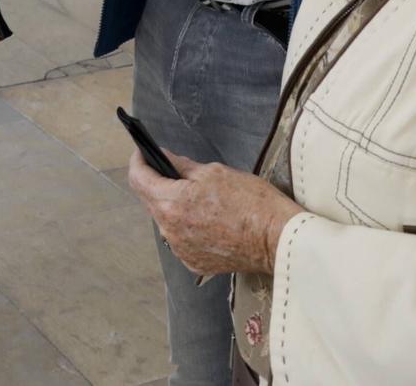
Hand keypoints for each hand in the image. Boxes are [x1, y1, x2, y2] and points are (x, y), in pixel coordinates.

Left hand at [127, 146, 303, 278]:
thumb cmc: (250, 202)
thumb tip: (165, 159)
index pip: (138, 179)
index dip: (139, 161)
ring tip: (197, 197)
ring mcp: (181, 250)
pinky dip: (188, 227)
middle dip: (158, 183)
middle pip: (151, 201)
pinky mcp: (195, 263)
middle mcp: (170, 231)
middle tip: (175, 170)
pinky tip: (208, 220)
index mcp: (171, 204)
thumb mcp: (214, 172)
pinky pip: (182, 239)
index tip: (143, 152)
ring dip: (174, 206)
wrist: (277, 239)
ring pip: (167, 221)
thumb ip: (182, 166)